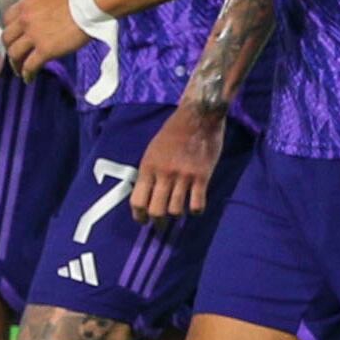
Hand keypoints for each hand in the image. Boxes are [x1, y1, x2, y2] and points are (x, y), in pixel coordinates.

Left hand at [4, 0, 89, 77]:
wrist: (91, 4)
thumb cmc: (80, 0)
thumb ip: (39, 9)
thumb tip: (41, 21)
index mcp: (26, 3)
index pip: (8, 20)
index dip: (11, 31)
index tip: (16, 39)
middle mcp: (25, 18)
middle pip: (7, 38)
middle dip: (10, 48)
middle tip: (16, 56)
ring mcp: (34, 35)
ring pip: (14, 53)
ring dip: (15, 64)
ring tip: (20, 70)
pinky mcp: (45, 50)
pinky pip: (29, 66)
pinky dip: (27, 74)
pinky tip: (29, 78)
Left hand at [131, 102, 228, 223]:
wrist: (198, 116)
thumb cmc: (174, 131)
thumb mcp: (153, 150)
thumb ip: (150, 172)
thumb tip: (147, 194)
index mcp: (148, 167)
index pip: (138, 201)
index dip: (139, 216)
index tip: (143, 220)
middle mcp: (164, 174)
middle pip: (156, 211)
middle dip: (158, 222)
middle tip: (162, 224)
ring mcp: (184, 176)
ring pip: (176, 210)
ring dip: (177, 214)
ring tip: (179, 211)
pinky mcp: (202, 176)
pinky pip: (197, 204)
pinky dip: (195, 210)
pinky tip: (195, 205)